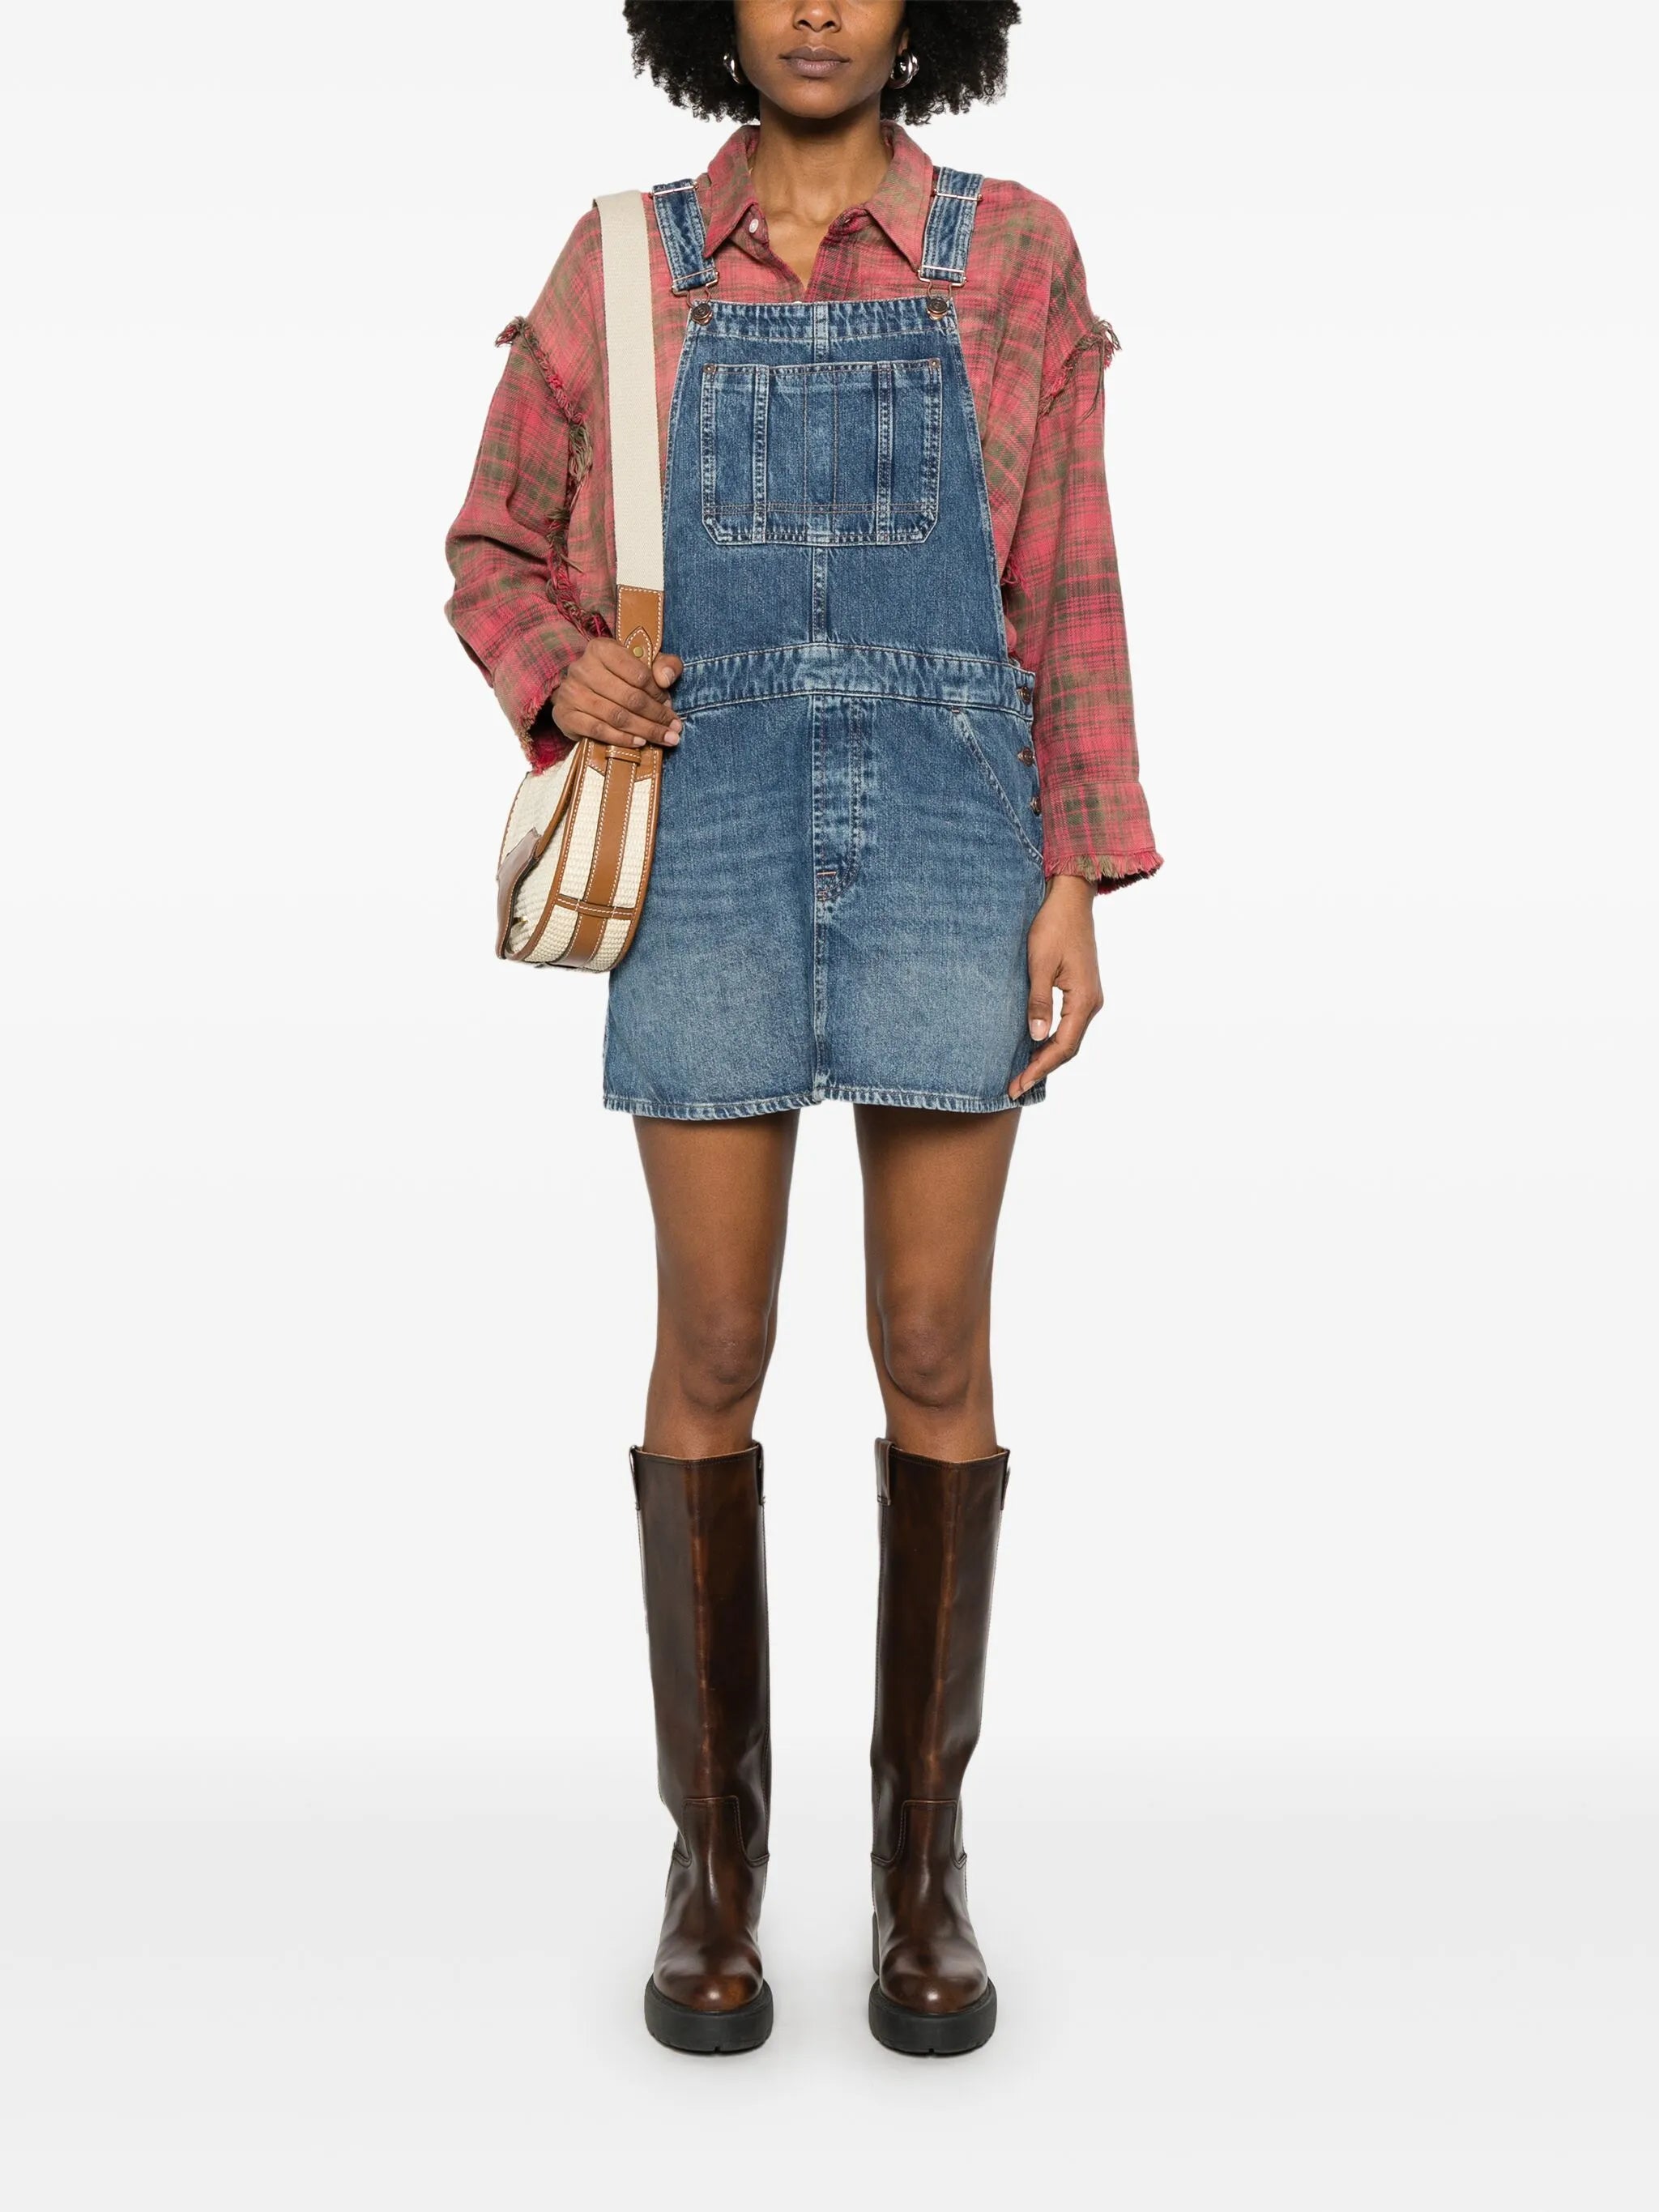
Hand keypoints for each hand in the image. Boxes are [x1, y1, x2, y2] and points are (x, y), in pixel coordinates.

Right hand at [551, 638, 683, 748]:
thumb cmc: (617, 678)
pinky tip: (639, 742)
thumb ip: (664, 665)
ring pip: (616, 716)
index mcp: (602, 649)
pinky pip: (599, 730)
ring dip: (645, 730)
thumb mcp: (643, 665)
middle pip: (630, 698)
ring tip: (664, 739)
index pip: (639, 674)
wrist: (578, 694)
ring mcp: (571, 692)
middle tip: (673, 730)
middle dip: (656, 717)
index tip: (670, 706)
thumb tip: (666, 679)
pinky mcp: (565, 715)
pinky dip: (622, 739)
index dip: (658, 694)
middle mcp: (583, 668)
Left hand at [1009, 873, 1102, 1099]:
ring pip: (1068, 1037)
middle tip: (1015, 1087)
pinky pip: (1068, 1024)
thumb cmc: (1053, 925)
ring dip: (1046, 1056)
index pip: (1064, 1047)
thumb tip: (1038, 1038)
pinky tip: (1033, 1045)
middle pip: (1068, 1047)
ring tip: (1021, 1073)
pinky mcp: (1080, 989)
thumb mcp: (1039, 964)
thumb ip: (1039, 1002)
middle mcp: (1091, 1002)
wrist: (1070, 897)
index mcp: (1084, 999)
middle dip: (1042, 1069)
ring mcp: (1088, 996)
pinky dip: (1051, 1040)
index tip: (1019, 1084)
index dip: (1041, 1069)